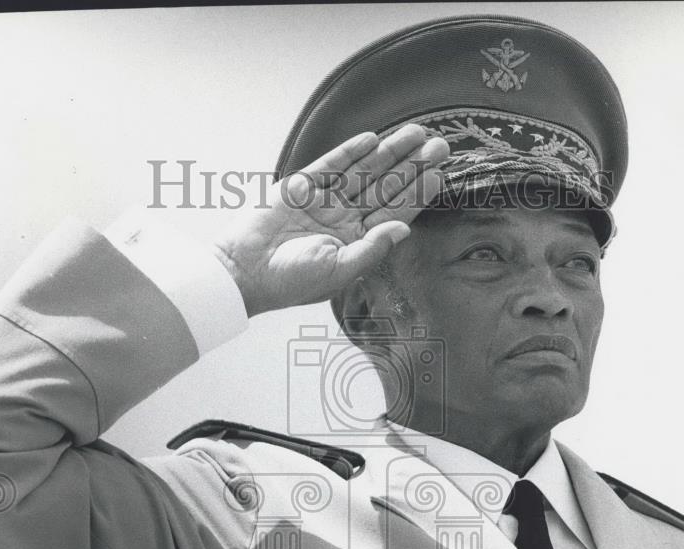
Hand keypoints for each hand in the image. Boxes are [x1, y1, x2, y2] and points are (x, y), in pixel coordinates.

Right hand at [212, 124, 449, 316]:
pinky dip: (350, 151)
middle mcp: (344, 219)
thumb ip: (372, 248)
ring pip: (364, 171)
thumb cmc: (289, 281)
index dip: (417, 193)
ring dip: (389, 152)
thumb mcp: (338, 271)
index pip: (394, 212)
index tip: (439, 174)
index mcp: (355, 242)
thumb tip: (404, 229)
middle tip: (439, 145)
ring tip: (415, 133)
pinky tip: (372, 139)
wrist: (244, 271)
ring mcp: (323, 201)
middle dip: (412, 166)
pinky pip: (330, 165)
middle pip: (385, 186)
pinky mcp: (300, 187)